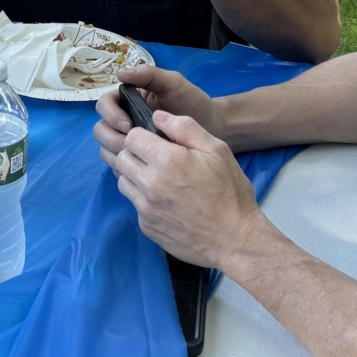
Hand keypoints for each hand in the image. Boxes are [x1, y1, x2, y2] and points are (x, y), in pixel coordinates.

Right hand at [93, 67, 218, 156]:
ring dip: (114, 153)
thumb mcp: (174, 83)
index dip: (111, 115)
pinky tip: (138, 169)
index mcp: (130, 99)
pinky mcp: (137, 158)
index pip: (105, 104)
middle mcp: (125, 119)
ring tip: (135, 158)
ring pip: (106, 147)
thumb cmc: (193, 102)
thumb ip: (150, 75)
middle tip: (129, 146)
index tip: (128, 126)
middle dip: (110, 137)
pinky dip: (122, 166)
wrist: (213, 127)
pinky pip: (119, 164)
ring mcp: (130, 140)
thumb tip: (120, 75)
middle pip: (101, 128)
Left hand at [102, 110, 266, 269]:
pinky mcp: (146, 226)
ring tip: (161, 180)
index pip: (132, 137)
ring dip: (136, 176)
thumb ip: (185, 128)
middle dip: (136, 154)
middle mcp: (150, 184)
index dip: (143, 136)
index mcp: (167, 161)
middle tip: (158, 160)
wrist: (234, 240)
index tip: (156, 142)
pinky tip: (167, 202)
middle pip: (122, 158)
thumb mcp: (217, 150)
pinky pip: (135, 205)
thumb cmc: (230, 193)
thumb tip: (157, 116)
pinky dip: (145, 200)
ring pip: (123, 181)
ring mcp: (145, 208)